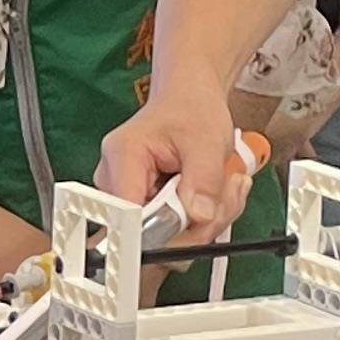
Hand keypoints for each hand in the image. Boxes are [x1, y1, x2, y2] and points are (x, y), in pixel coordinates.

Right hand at [97, 68, 249, 238]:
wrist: (188, 100)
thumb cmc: (191, 110)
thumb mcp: (207, 140)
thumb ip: (204, 180)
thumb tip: (198, 217)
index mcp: (122, 158)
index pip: (128, 217)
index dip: (160, 233)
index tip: (193, 228)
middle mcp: (115, 182)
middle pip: (150, 235)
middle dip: (197, 225)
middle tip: (224, 196)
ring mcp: (128, 199)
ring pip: (166, 239)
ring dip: (205, 221)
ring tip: (222, 188)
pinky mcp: (143, 208)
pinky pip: (172, 233)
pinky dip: (200, 220)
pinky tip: (211, 196)